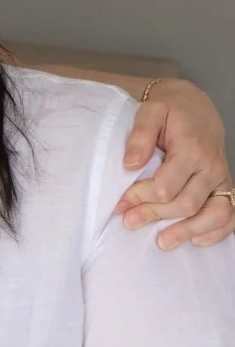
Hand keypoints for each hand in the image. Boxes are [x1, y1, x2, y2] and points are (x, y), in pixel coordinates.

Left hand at [118, 81, 232, 248]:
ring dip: (187, 231)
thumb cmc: (170, 109)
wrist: (195, 104)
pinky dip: (216, 231)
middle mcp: (211, 167)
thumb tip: (129, 165)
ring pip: (212, 214)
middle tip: (129, 221)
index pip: (166, 186)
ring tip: (162, 242)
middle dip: (155, 215)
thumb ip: (139, 137)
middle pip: (185, 204)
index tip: (121, 203)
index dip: (141, 198)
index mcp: (192, 149)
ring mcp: (221, 178)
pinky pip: (230, 214)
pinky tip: (196, 240)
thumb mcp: (150, 111)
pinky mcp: (224, 185)